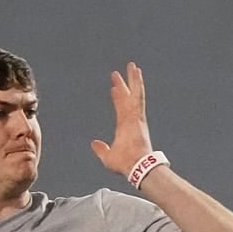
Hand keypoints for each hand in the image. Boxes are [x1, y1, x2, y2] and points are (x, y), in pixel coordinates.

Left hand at [89, 62, 154, 179]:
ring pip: (134, 93)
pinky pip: (138, 95)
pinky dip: (137, 83)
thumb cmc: (125, 164)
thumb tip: (94, 143)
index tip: (113, 90)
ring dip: (132, 79)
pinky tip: (136, 71)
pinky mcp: (138, 114)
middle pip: (126, 99)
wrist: (136, 165)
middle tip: (116, 74)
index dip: (117, 99)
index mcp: (125, 128)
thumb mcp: (107, 157)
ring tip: (131, 66)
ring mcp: (136, 116)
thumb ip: (101, 149)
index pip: (120, 109)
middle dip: (122, 86)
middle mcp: (131, 120)